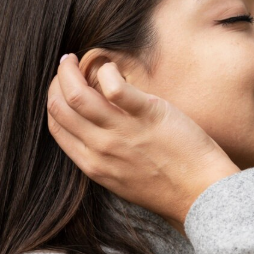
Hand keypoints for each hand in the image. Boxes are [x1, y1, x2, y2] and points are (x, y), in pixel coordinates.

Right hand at [46, 54, 239, 228]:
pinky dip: (107, 70)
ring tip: (77, 59)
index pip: (56, 125)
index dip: (54, 100)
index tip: (62, 86)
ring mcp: (122, 133)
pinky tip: (113, 68)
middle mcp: (101, 149)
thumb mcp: (122, 178)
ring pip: (77, 94)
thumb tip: (93, 127)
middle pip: (59, 107)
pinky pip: (114, 87)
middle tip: (67, 66)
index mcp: (92, 164)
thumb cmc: (167, 186)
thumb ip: (103, 156)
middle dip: (57, 81)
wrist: (200, 194)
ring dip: (70, 70)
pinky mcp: (147, 116)